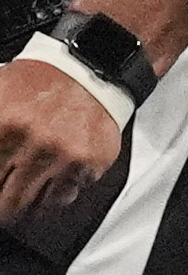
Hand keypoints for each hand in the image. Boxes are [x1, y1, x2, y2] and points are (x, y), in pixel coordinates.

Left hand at [0, 54, 124, 239]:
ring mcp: (63, 157)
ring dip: (25, 203)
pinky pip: (66, 196)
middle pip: (7, 199)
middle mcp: (32, 145)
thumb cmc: (41, 83)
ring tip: (22, 197)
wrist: (91, 70)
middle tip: (5, 204)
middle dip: (4, 204)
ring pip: (34, 203)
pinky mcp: (89, 164)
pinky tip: (51, 182)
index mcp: (3, 125)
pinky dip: (56, 194)